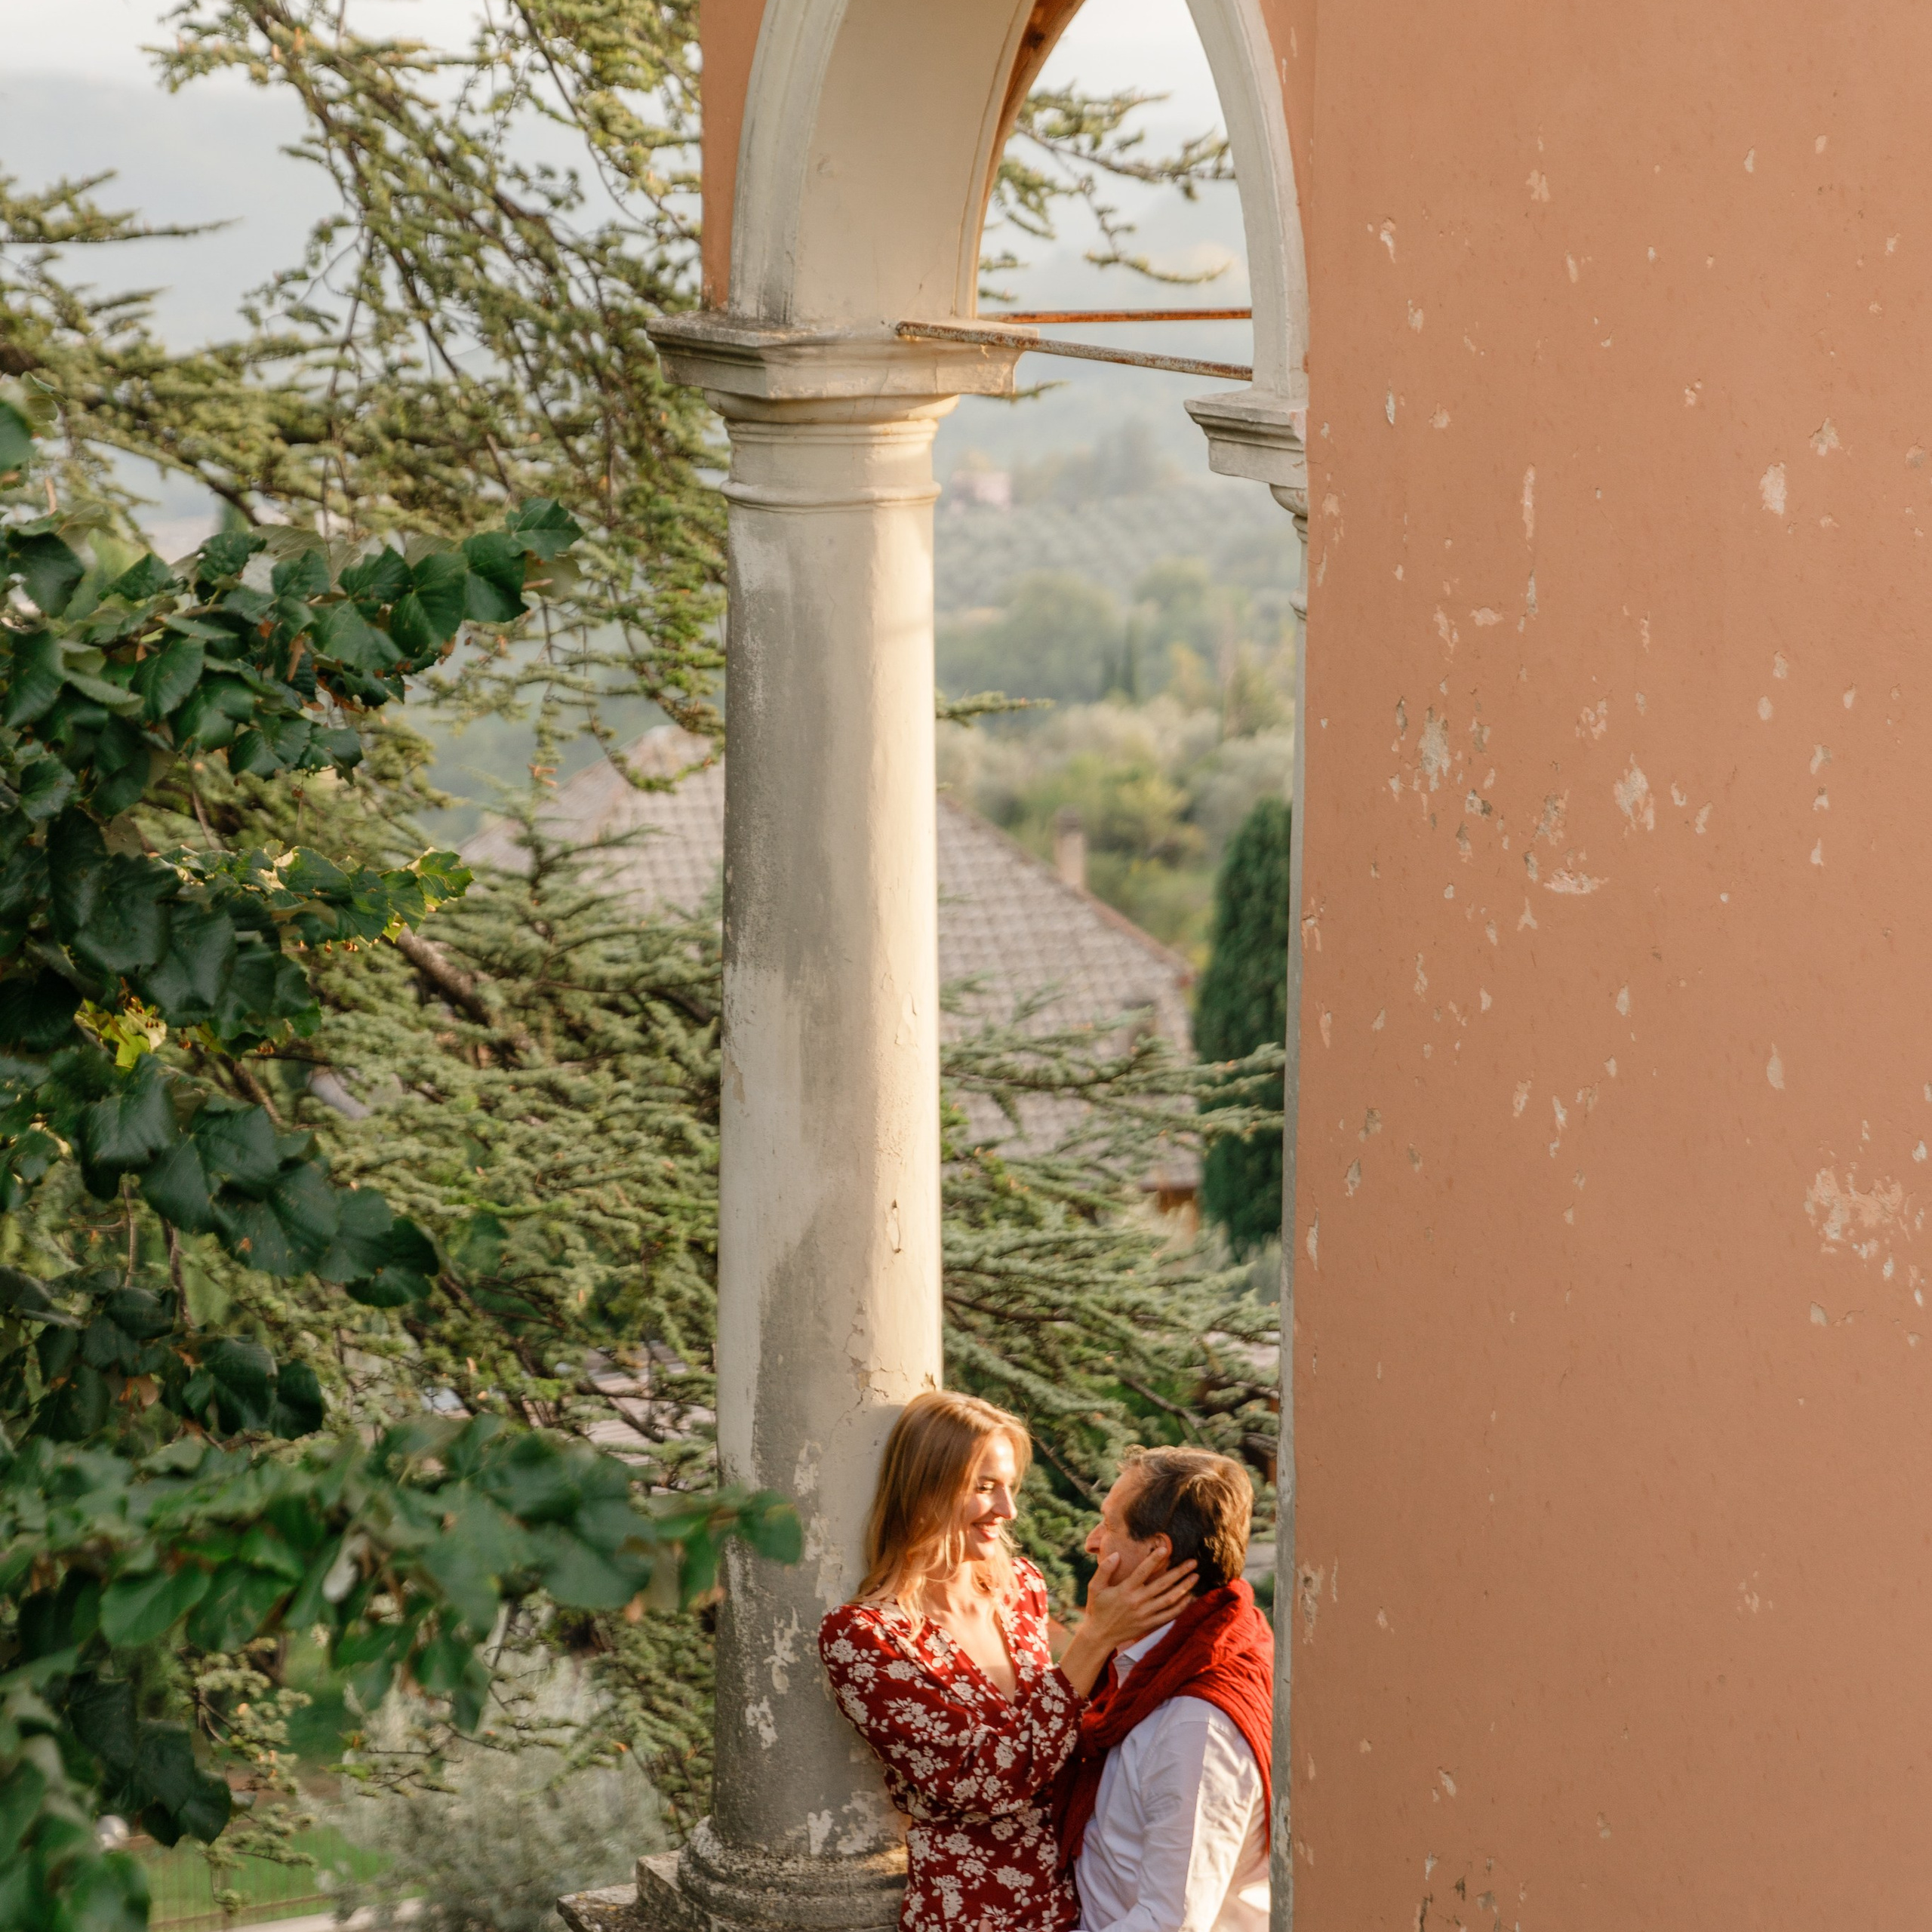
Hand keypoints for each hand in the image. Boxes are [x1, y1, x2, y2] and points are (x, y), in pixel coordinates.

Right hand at [1054, 1549, 1196, 1697]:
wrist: (1100, 1635)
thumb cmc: (1097, 1608)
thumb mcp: (1095, 1587)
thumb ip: (1105, 1569)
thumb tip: (1116, 1554)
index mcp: (1125, 1590)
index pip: (1142, 1572)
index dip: (1154, 1560)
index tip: (1165, 1549)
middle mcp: (1137, 1602)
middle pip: (1162, 1584)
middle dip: (1179, 1572)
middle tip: (1193, 1562)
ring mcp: (1145, 1614)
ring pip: (1169, 1599)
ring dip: (1184, 1587)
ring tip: (1195, 1576)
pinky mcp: (1149, 1624)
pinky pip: (1168, 1615)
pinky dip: (1180, 1607)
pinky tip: (1189, 1597)